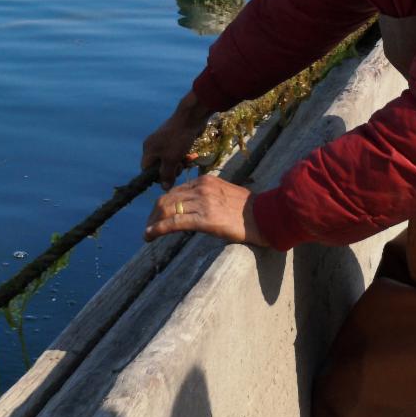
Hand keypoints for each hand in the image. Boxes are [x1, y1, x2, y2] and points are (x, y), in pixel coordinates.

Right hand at [140, 93, 211, 183]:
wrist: (191, 118)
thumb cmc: (178, 139)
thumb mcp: (171, 159)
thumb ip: (166, 174)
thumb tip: (164, 188)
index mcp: (148, 149)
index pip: (146, 170)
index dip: (157, 176)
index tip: (169, 177)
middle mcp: (154, 146)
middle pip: (159, 166)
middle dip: (171, 170)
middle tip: (180, 166)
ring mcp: (164, 142)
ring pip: (169, 161)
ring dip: (178, 163)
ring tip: (186, 159)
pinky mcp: (175, 140)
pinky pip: (176, 153)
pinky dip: (183, 156)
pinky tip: (190, 155)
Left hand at [143, 171, 265, 245]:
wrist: (267, 217)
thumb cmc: (248, 210)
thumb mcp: (224, 194)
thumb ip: (206, 196)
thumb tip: (190, 206)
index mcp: (205, 181)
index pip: (175, 190)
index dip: (163, 203)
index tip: (157, 214)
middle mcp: (201, 188)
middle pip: (167, 198)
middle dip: (154, 213)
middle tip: (149, 225)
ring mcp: (203, 203)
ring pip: (168, 210)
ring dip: (154, 222)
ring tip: (148, 233)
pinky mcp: (206, 219)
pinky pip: (175, 223)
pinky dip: (159, 228)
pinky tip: (150, 235)